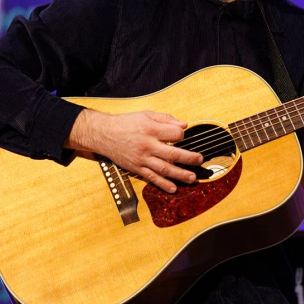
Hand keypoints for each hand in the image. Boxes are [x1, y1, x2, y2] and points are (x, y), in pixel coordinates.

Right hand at [66, 109, 202, 192]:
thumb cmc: (126, 123)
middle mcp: (147, 145)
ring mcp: (142, 159)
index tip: (182, 136)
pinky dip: (163, 184)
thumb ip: (166, 119)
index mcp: (151, 130)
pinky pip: (152, 178)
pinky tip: (173, 188)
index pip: (175, 134)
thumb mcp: (146, 115)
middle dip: (189, 158)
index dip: (182, 135)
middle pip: (173, 154)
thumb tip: (184, 125)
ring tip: (192, 178)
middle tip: (199, 160)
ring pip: (164, 169)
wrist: (103, 134)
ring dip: (180, 174)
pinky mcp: (136, 168)